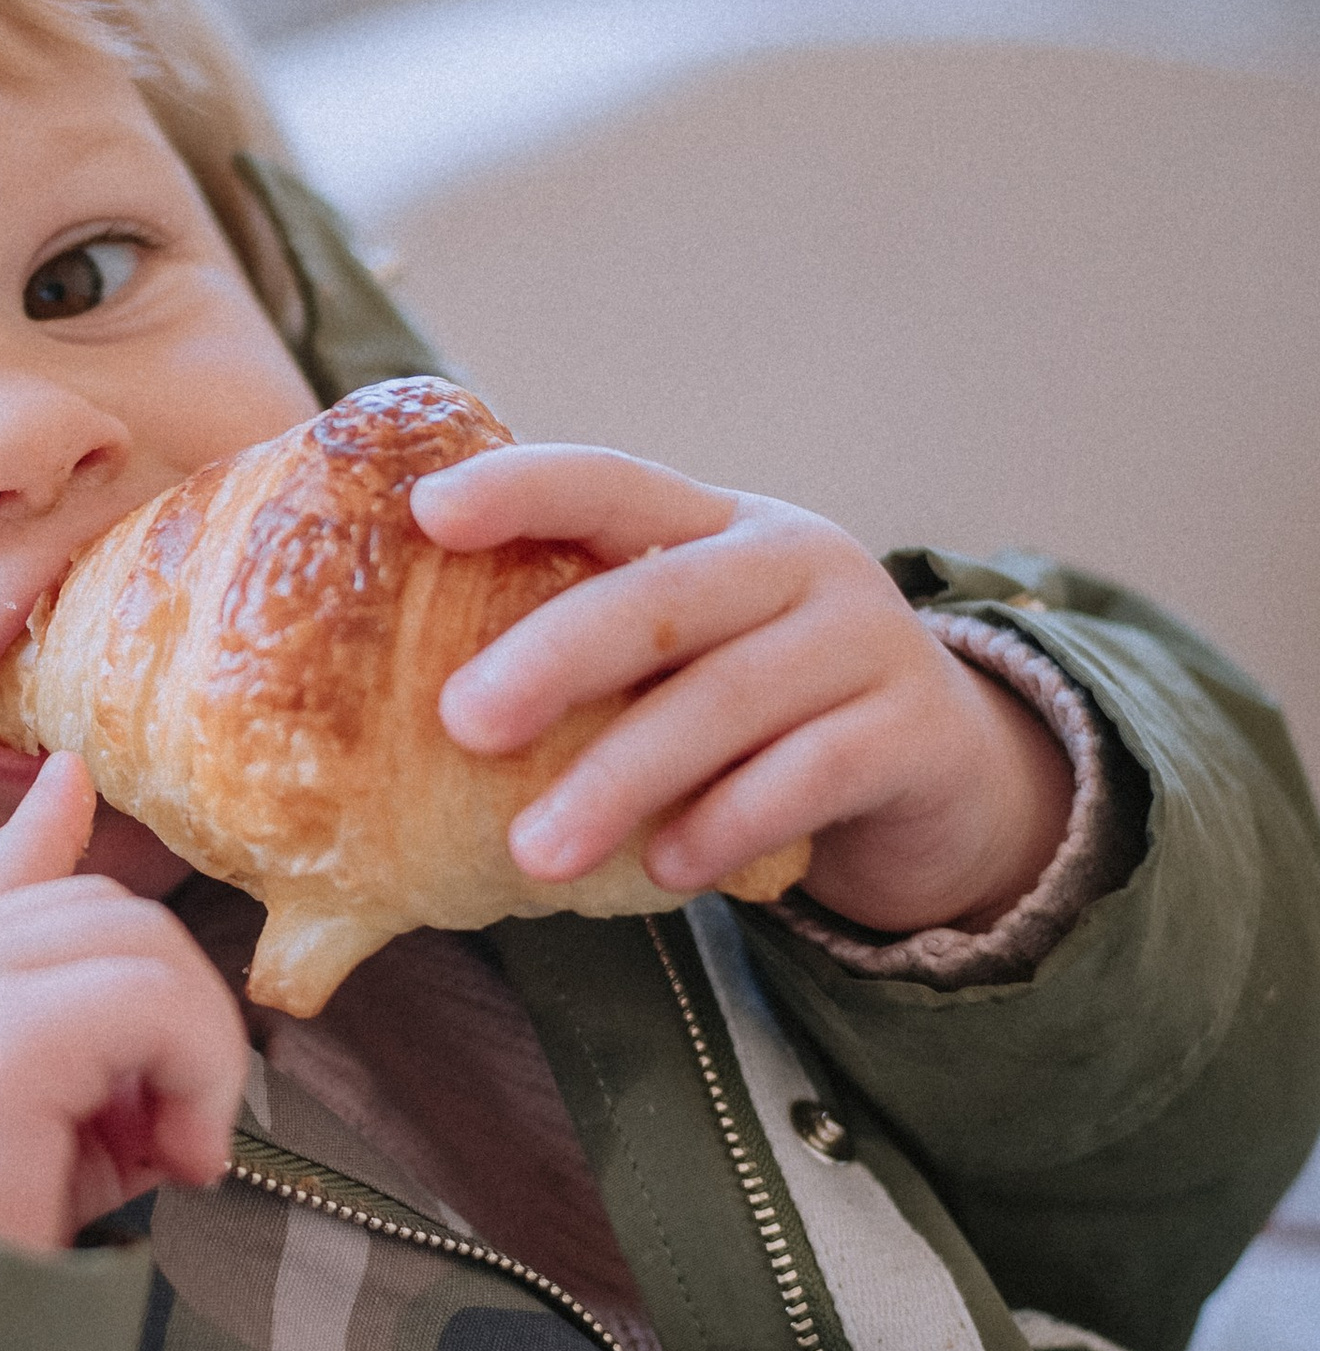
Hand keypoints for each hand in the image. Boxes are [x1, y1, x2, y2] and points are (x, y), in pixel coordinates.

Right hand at [0, 753, 247, 1252]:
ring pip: (142, 942)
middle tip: (178, 1135)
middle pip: (104, 912)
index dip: (43, 828)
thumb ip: (90, 1083)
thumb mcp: (34, 1154)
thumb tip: (172, 1062)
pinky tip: (181, 1160)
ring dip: (197, 1047)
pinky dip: (198, 1071)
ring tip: (179, 1155)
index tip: (73, 782)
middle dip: (174, 1008)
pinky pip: (151, 1001)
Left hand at [411, 445, 1073, 937]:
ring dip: (621, 777)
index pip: (612, 482)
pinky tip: (663, 868)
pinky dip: (726, 822)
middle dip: (554, 657)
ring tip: (534, 851)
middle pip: (664, 595)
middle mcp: (796, 559)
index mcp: (721, 521)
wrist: (943, 768)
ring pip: (728, 698)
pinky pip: (809, 774)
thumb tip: (407, 715)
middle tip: (460, 723)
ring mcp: (865, 640)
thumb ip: (593, 656)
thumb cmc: (764, 706)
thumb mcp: (689, 653)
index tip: (428, 517)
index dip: (521, 488)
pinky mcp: (914, 732)